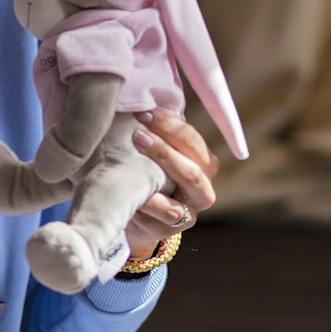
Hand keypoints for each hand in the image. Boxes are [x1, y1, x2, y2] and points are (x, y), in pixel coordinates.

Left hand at [125, 109, 218, 260]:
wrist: (139, 211)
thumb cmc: (149, 169)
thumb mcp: (158, 150)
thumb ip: (158, 131)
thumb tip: (140, 100)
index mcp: (205, 163)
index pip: (192, 141)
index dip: (169, 125)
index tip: (143, 113)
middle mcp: (203, 190)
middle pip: (192, 171)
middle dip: (164, 152)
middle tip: (137, 135)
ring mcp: (188, 214)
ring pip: (177, 202)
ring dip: (153, 184)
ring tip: (129, 168)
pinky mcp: (167, 231)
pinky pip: (153, 221)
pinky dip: (141, 205)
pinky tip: (125, 191)